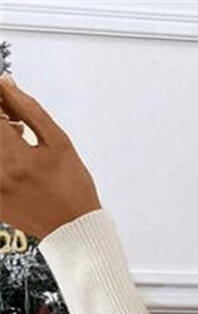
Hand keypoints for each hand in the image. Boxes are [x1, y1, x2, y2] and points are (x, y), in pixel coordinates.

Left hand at [0, 74, 101, 239]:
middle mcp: (0, 175)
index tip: (7, 101)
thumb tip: (5, 83)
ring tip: (13, 138)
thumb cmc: (72, 186)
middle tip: (13, 121)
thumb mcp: (59, 143)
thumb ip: (29, 109)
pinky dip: (1, 159)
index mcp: (17, 158)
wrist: (74, 230)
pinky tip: (11, 160)